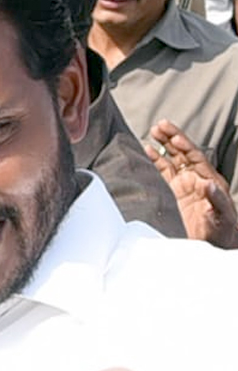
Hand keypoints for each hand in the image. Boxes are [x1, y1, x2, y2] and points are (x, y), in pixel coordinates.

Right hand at [146, 119, 237, 247]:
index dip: (184, 146)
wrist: (213, 245)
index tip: (174, 137)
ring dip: (163, 146)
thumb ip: (217, 199)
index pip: (195, 157)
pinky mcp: (172, 193)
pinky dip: (154, 161)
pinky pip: (162, 173)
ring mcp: (183, 186)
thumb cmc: (223, 232)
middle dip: (172, 138)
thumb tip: (207, 183)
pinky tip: (147, 151)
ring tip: (153, 132)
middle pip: (183, 153)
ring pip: (172, 160)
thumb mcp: (224, 216)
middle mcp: (196, 179)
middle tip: (160, 125)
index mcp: (209, 181)